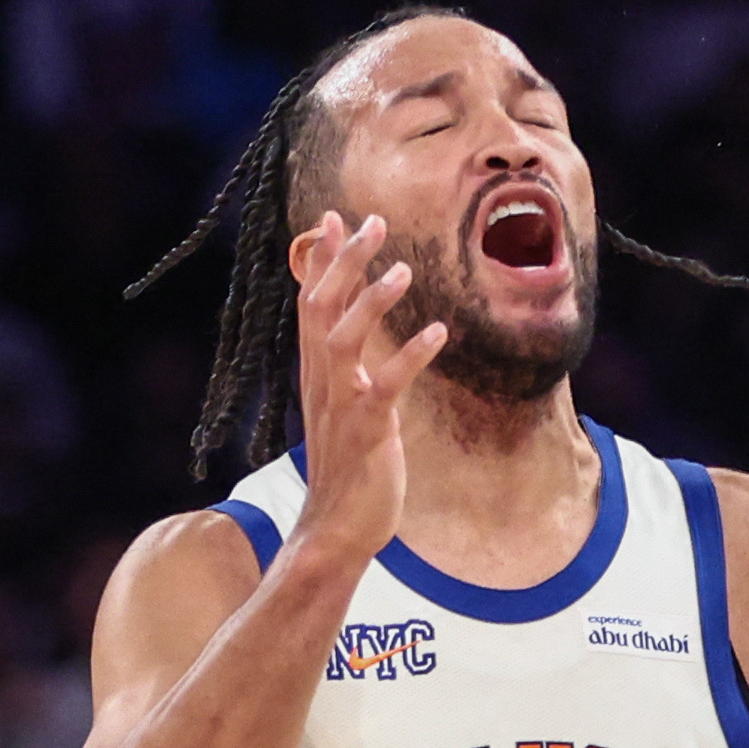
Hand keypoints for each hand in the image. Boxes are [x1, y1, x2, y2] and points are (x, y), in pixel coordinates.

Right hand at [287, 213, 449, 571]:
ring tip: (403, 269)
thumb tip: (348, 335)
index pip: (310, 303)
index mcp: (316, 374)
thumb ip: (343, 367)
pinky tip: (438, 332)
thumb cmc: (346, 467)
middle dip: (346, 261)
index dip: (323, 259)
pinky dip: (410, 355)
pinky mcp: (367, 432)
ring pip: (344, 338)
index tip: (337, 217)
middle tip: (375, 221)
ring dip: (372, 300)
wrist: (334, 530)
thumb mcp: (341, 408)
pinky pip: (386, 386)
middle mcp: (322, 382)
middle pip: (322, 307)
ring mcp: (341, 406)